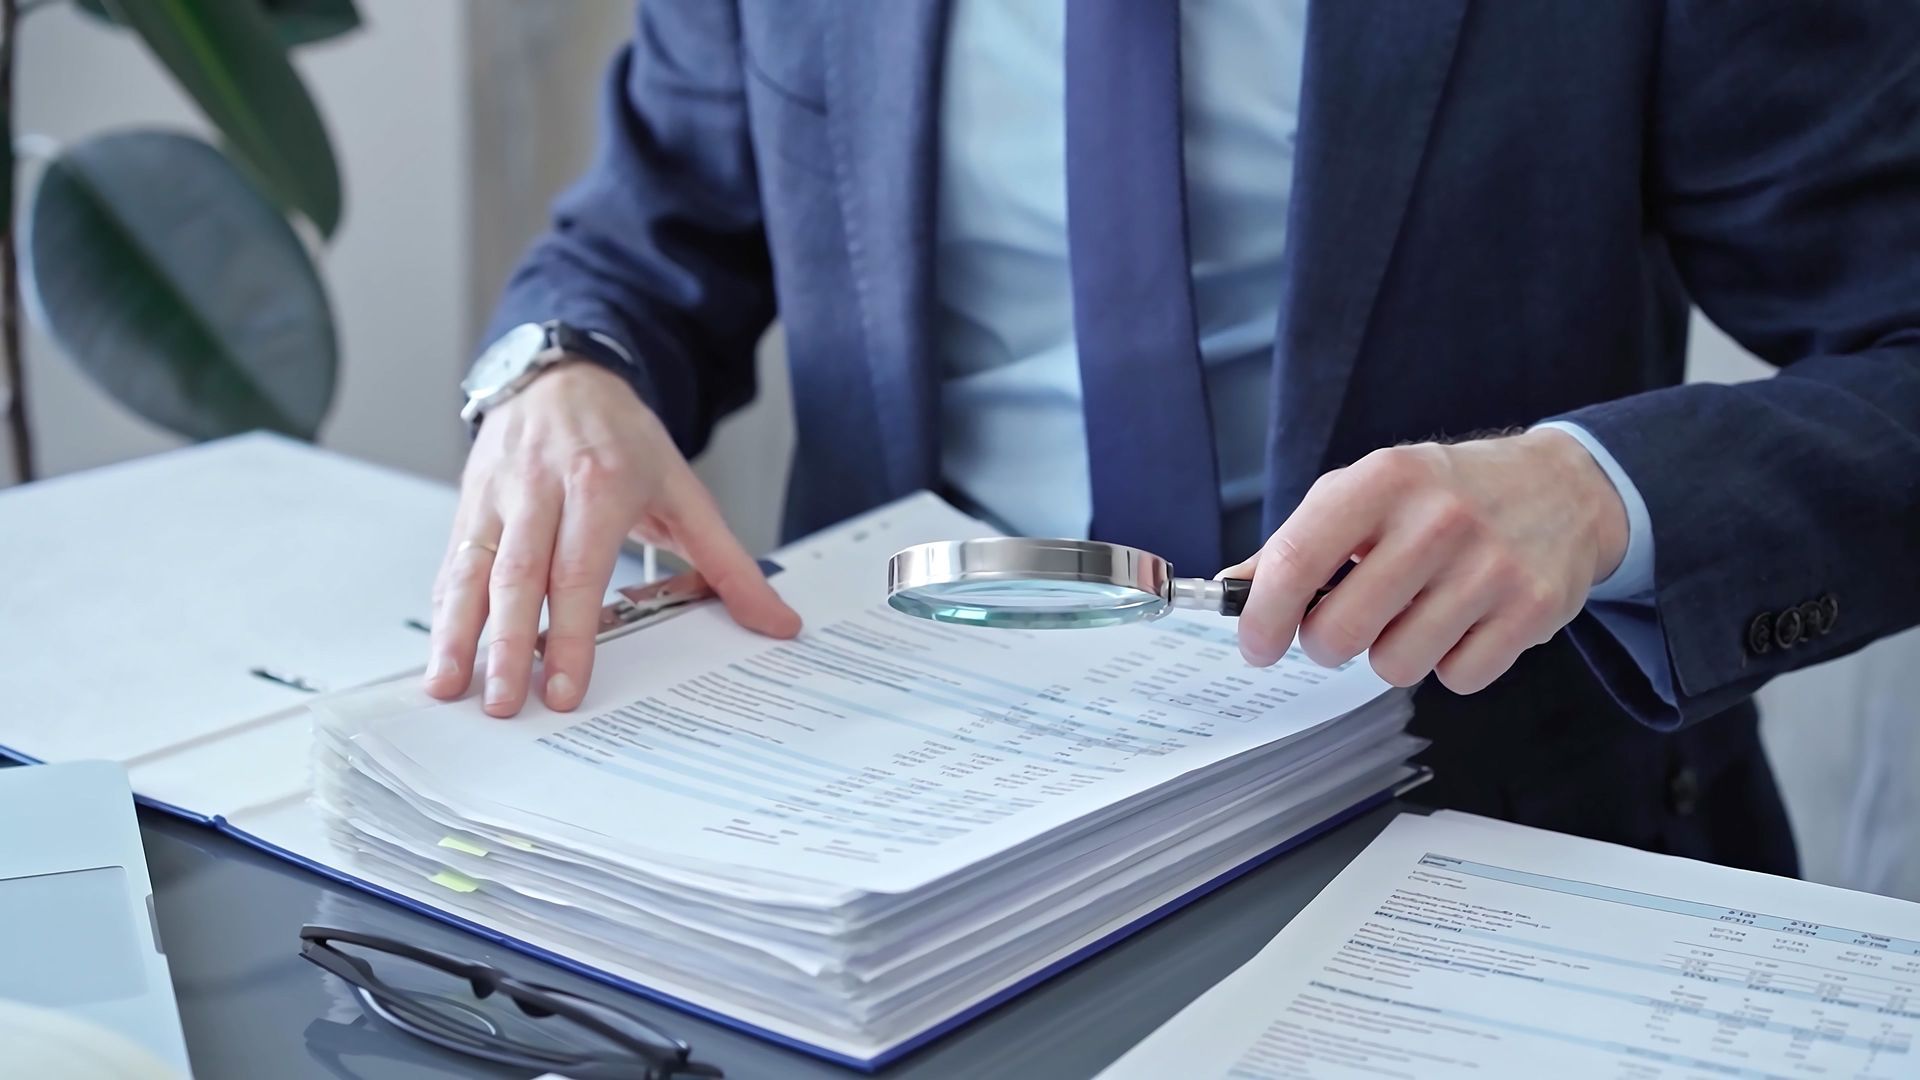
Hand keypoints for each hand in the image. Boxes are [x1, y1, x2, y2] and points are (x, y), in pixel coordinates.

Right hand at [425, 362, 799, 716]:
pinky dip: (445, 609)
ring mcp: (498, 494)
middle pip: (519, 577)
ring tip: (448, 687)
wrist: (566, 375)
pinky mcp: (469, 502)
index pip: (578, 571)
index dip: (568, 634)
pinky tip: (442, 650)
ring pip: (472, 571)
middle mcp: (540, 488)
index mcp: (599, 485)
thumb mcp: (685, 492)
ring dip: (458, 634)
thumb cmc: (623, 439)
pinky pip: (453, 561)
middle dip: (507, 646)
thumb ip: (729, 564)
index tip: (564, 689)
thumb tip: (776, 622)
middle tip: (506, 704)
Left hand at [1226, 429, 1628, 693]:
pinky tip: (1462, 623)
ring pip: (1396, 666)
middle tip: (1345, 626)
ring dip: (1392, 653)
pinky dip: (1450, 664)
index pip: (1296, 562)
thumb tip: (1231, 590)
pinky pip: (1457, 679)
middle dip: (1328, 644)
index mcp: (1383, 480)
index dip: (1263, 617)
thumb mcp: (1366, 492)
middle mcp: (1438, 519)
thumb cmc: (1444, 494)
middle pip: (1339, 633)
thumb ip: (1299, 542)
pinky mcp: (1532, 608)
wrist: (1561, 486)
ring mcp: (1490, 565)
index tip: (1256, 645)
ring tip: (1414, 614)